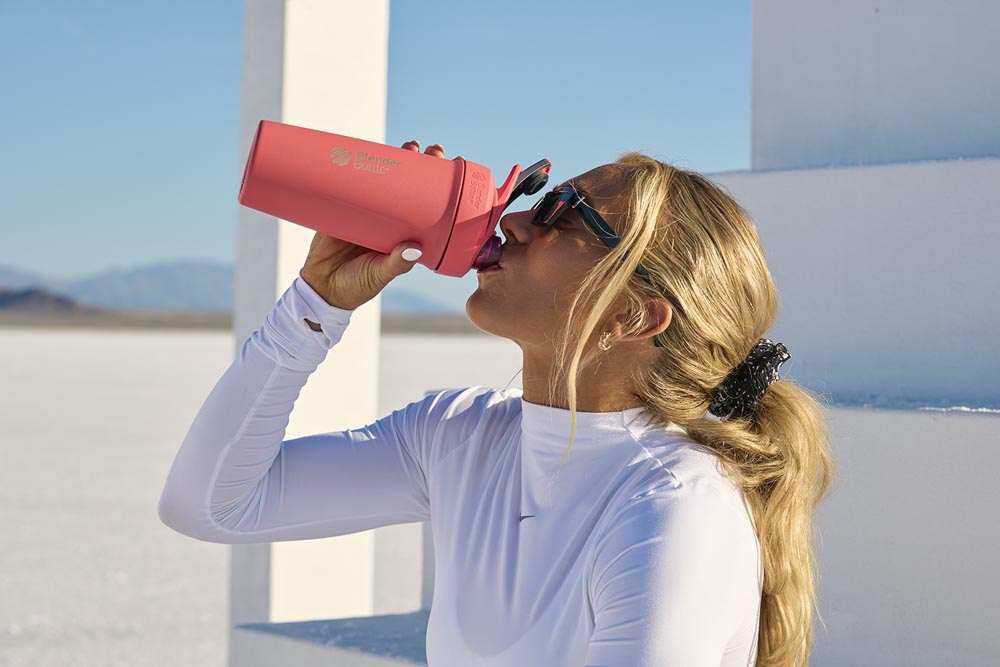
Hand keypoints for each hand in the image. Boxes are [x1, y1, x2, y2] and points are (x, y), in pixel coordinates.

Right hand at [299, 139, 453, 314]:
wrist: (321, 288)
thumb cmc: (356, 286)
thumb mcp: (379, 275)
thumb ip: (396, 264)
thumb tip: (414, 248)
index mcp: (404, 236)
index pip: (427, 207)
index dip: (439, 189)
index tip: (450, 170)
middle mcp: (389, 221)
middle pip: (408, 186)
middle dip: (421, 166)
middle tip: (432, 151)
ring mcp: (367, 212)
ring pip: (384, 180)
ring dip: (397, 159)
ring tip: (410, 146)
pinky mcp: (343, 207)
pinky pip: (354, 183)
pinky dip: (362, 167)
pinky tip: (372, 150)